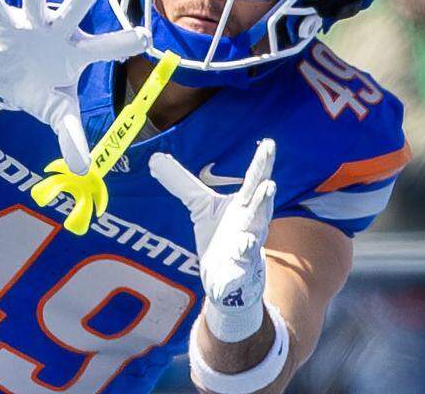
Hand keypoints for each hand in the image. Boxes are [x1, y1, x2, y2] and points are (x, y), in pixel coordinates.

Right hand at [0, 0, 148, 173]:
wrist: (4, 82)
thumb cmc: (40, 90)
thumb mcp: (58, 112)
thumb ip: (71, 135)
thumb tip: (83, 169)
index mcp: (79, 53)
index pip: (106, 48)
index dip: (124, 42)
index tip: (145, 38)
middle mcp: (58, 32)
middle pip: (74, 11)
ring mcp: (31, 25)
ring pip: (34, 1)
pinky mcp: (4, 26)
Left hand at [149, 139, 275, 340]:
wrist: (228, 280)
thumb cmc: (221, 237)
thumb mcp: (201, 207)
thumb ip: (182, 184)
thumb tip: (154, 158)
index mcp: (244, 206)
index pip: (254, 182)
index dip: (262, 164)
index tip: (270, 144)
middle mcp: (251, 225)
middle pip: (261, 209)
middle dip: (265, 197)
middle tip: (269, 183)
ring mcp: (248, 250)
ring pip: (253, 241)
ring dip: (253, 236)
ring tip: (250, 232)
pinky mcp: (241, 273)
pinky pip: (241, 269)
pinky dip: (240, 263)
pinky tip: (238, 255)